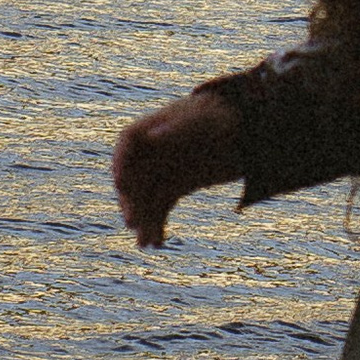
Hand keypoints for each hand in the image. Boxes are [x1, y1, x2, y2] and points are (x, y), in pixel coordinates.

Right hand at [112, 84, 245, 249]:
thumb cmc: (217, 117)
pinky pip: (160, 207)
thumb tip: (153, 137)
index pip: (128, 141)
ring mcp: (160, 170)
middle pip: (133, 174)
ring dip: (144, 220)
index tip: (121, 184)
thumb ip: (177, 129)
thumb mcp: (201, 121)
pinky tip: (158, 242)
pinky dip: (157, 224)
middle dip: (131, 200)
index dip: (121, 162)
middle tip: (133, 221)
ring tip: (146, 243)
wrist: (238, 128)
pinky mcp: (173, 187)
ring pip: (145, 197)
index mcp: (151, 126)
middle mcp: (150, 151)